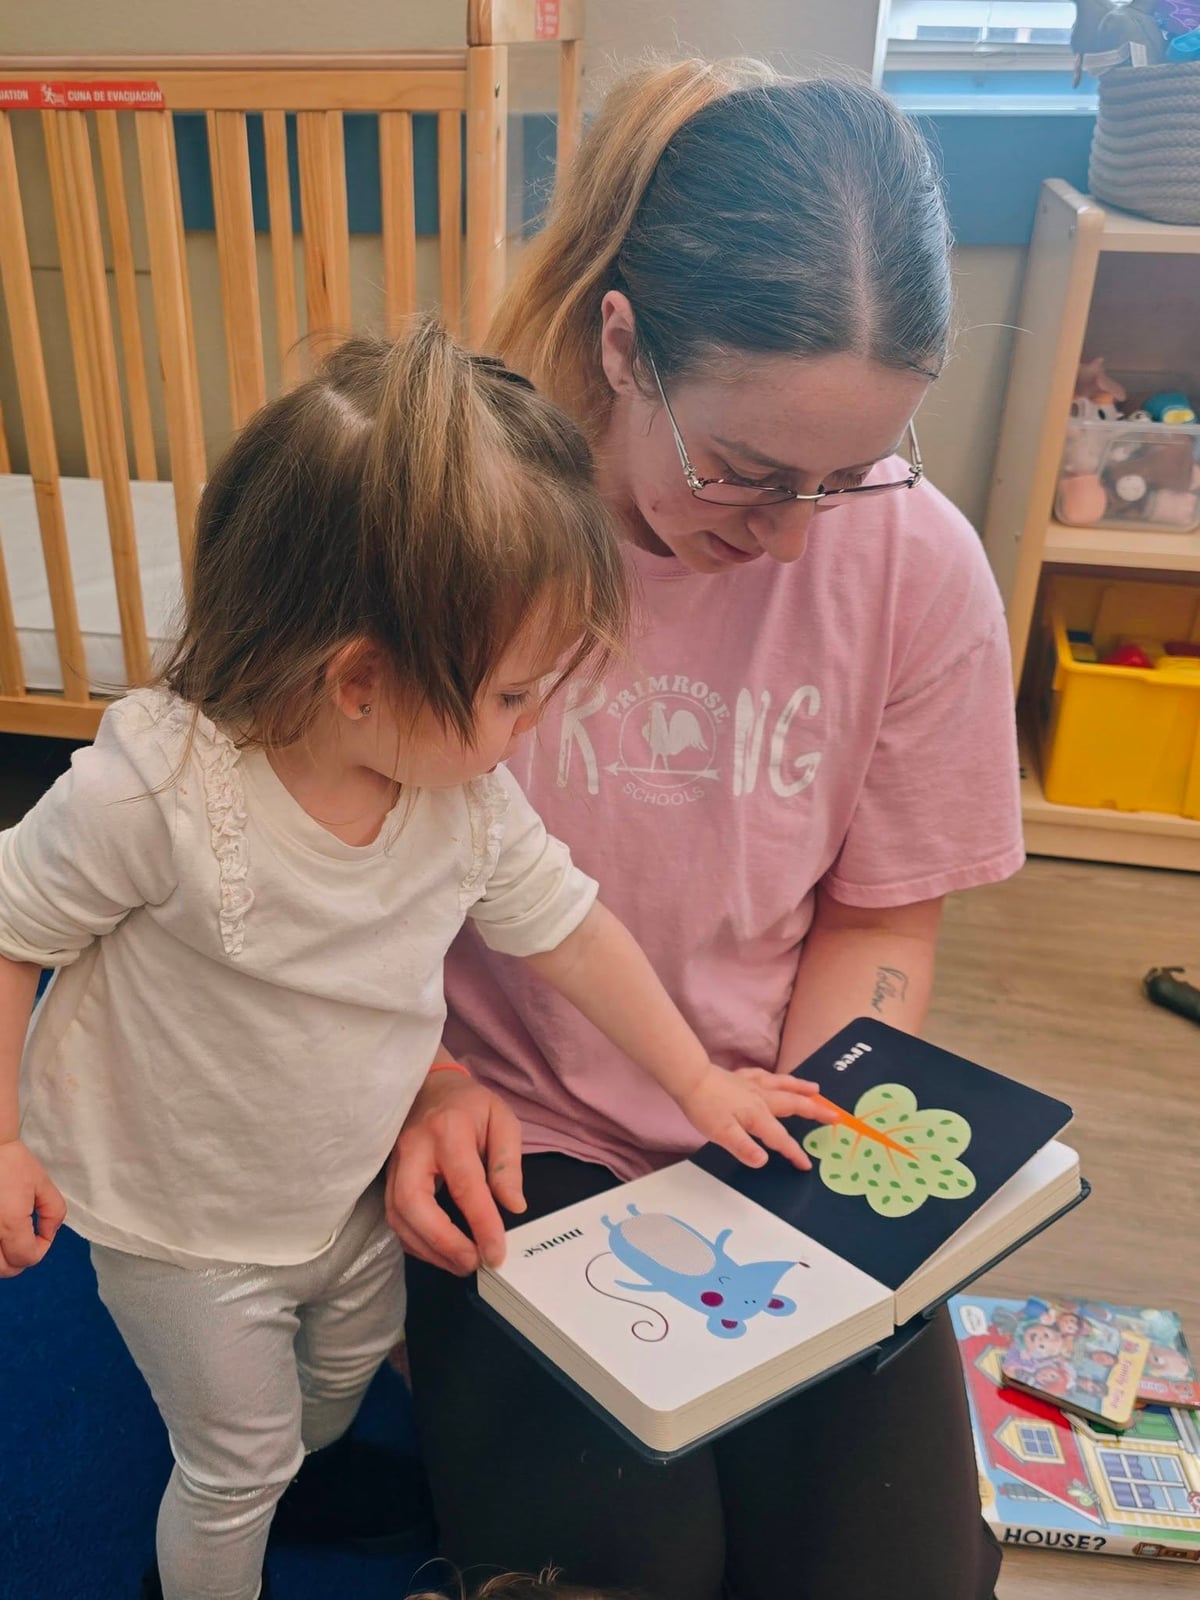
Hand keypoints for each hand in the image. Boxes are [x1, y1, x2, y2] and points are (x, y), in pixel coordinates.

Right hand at [0, 1138, 66, 1277]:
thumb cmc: (12, 1163)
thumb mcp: (42, 1184)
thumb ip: (54, 1212)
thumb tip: (48, 1234)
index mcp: (9, 1224)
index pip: (26, 1258)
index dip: (41, 1249)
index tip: (43, 1234)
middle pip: (5, 1270)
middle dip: (21, 1260)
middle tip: (27, 1242)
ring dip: (3, 1259)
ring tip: (10, 1240)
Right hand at [385, 1071, 524, 1275]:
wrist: (431, 1087)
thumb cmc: (470, 1105)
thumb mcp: (502, 1120)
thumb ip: (507, 1163)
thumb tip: (513, 1206)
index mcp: (448, 1129)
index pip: (465, 1183)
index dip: (481, 1222)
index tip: (496, 1252)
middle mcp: (413, 1148)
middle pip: (413, 1203)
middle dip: (442, 1242)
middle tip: (472, 1263)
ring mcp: (394, 1163)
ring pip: (398, 1216)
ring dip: (428, 1249)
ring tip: (461, 1264)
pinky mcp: (386, 1178)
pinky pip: (394, 1218)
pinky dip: (416, 1242)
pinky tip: (440, 1252)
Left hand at [676, 1067, 839, 1169]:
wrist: (690, 1078)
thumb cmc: (704, 1107)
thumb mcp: (722, 1134)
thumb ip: (744, 1147)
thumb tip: (764, 1161)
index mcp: (758, 1115)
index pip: (780, 1138)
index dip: (794, 1153)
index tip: (807, 1165)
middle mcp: (761, 1098)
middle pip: (794, 1105)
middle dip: (815, 1112)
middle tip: (836, 1115)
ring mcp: (752, 1085)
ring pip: (784, 1086)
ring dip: (802, 1089)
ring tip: (817, 1090)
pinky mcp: (741, 1077)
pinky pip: (765, 1076)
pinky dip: (776, 1078)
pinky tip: (778, 1078)